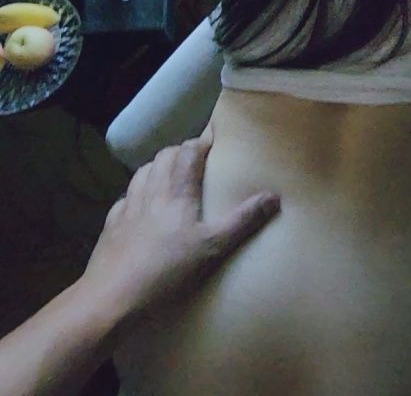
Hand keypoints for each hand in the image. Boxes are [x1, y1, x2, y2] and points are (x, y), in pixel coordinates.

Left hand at [79, 130, 279, 321]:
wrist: (112, 297)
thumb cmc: (167, 271)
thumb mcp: (213, 248)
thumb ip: (242, 221)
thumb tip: (273, 196)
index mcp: (177, 191)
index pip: (189, 152)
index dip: (201, 142)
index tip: (214, 137)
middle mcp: (151, 190)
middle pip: (165, 156)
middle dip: (181, 151)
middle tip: (196, 159)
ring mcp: (128, 206)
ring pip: (143, 172)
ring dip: (158, 166)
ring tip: (170, 175)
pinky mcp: (112, 224)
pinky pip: (126, 197)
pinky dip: (137, 192)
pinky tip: (140, 205)